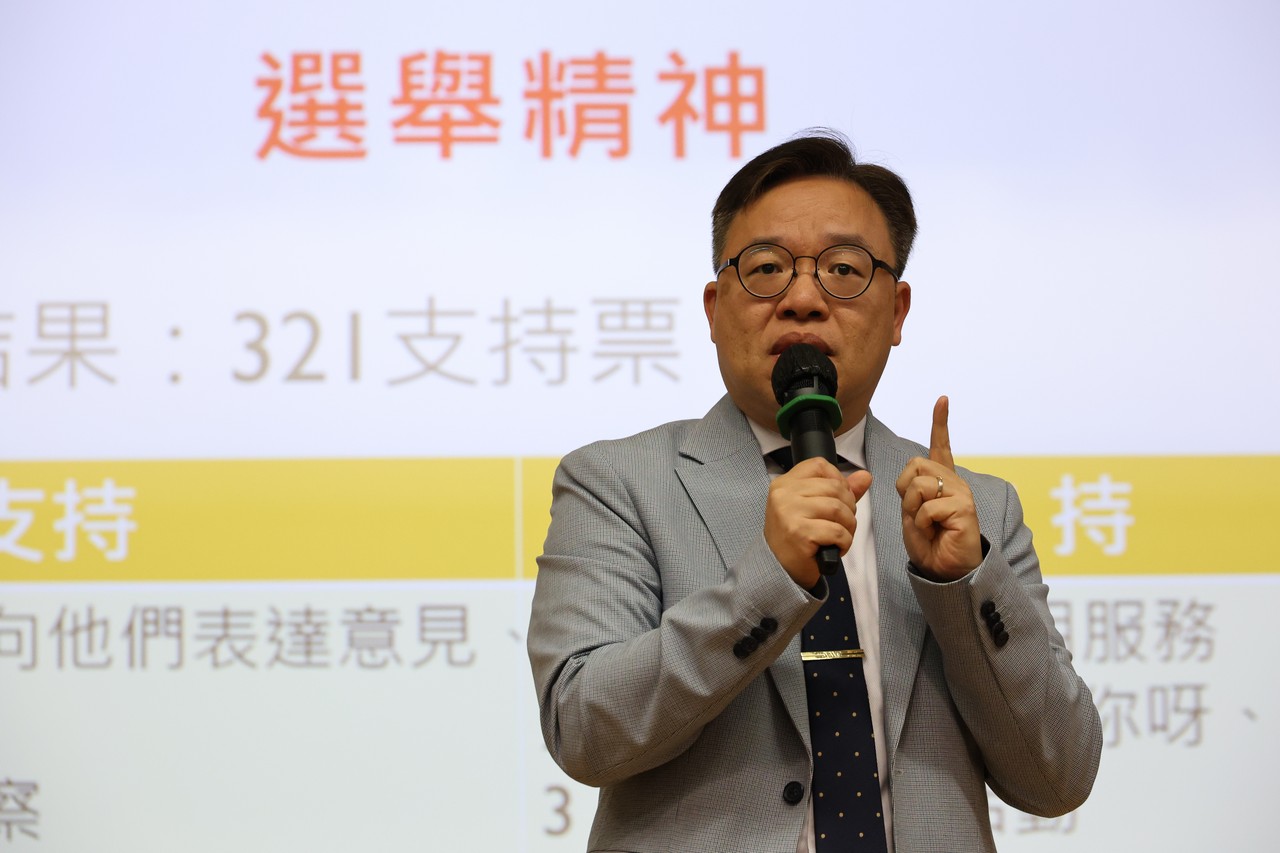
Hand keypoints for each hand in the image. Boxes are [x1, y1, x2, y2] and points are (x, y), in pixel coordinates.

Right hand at [765, 457, 871, 588]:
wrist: (778, 570)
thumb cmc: (796, 537)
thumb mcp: (813, 508)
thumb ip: (839, 490)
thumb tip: (865, 476)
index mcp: (784, 484)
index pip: (819, 465)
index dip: (838, 480)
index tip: (838, 498)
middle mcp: (784, 495)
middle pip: (834, 488)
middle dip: (848, 507)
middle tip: (841, 523)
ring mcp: (790, 513)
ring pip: (838, 509)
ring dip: (848, 526)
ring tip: (839, 536)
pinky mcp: (800, 533)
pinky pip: (838, 531)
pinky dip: (845, 542)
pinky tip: (836, 547)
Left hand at [895, 396, 982, 581]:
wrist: (945, 570)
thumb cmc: (929, 543)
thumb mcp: (912, 513)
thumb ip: (910, 491)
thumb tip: (913, 479)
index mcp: (941, 480)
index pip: (940, 446)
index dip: (940, 423)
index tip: (942, 399)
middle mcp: (954, 482)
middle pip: (915, 465)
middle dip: (904, 490)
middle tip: (916, 514)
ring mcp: (961, 493)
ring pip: (919, 485)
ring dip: (913, 509)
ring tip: (926, 525)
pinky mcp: (965, 508)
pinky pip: (928, 507)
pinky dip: (923, 523)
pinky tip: (936, 532)